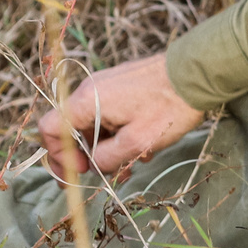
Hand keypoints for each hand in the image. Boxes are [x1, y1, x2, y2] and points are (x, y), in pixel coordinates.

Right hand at [38, 53, 205, 182]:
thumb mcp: (137, 142)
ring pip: (94, 124)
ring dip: (107, 148)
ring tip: (132, 164)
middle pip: (72, 129)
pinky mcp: (122, 87)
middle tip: (108, 174)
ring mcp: (106, 87)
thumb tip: (93, 166)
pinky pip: (110, 115)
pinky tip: (142, 147)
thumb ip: (107, 158)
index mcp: (86, 101)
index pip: (49, 129)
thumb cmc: (169, 106)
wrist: (198, 73)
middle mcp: (90, 90)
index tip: (82, 171)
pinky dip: (119, 134)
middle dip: (87, 156)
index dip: (59, 155)